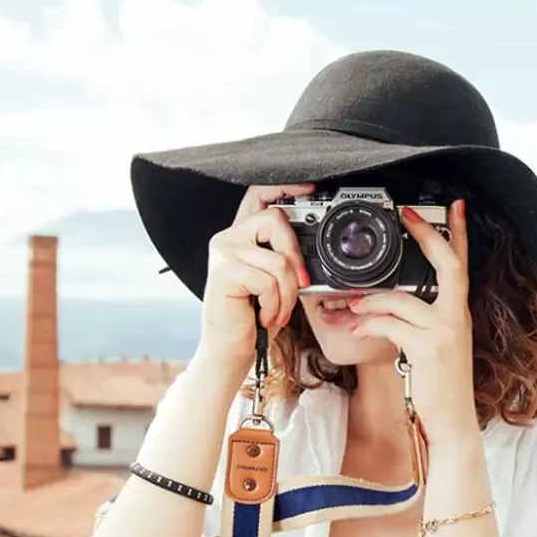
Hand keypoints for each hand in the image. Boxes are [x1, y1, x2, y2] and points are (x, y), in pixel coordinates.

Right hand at [196, 184, 314, 370]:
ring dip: (287, 294)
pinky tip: (263, 316)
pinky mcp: (224, 272)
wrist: (231, 349)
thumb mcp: (274, 282)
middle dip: (295, 256)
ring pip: (278, 260)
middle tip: (298, 285)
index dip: (284, 187)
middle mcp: (228, 238)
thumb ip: (285, 259)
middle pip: (275, 220)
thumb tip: (312, 250)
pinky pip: (268, 281)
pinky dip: (275, 305)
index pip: (258, 196)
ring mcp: (224, 253)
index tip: (310, 188)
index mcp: (241, 237)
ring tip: (277, 312)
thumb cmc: (253, 317)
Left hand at [348, 199, 478, 443]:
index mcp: (459, 314)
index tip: (454, 207)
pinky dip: (367, 323)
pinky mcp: (428, 347)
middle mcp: (457, 317)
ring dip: (370, 300)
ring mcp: (445, 331)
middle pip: (447, 265)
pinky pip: (390, 324)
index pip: (462, 265)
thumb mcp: (436, 348)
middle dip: (427, 236)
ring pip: (401, 299)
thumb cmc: (440, 387)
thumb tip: (387, 304)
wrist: (453, 424)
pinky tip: (353, 327)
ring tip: (349, 306)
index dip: (458, 234)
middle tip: (407, 215)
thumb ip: (421, 322)